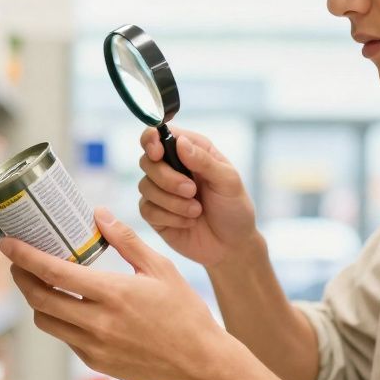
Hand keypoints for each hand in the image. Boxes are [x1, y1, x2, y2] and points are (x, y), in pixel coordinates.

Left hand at [1, 208, 236, 379]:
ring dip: (36, 300)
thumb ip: (126, 240)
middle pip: (38, 299)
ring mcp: (94, 346)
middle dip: (21, 277)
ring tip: (40, 282)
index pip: (52, 272)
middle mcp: (97, 323)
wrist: (200, 364)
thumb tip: (99, 214)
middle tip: (18, 261)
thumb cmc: (186, 315)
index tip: (8, 244)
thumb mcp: (161, 269)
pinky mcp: (96, 362)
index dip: (24, 256)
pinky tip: (69, 305)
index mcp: (112, 294)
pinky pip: (65, 337)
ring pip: (46, 321)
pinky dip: (59, 318)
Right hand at [138, 127, 255, 267]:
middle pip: (147, 161)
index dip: (151, 140)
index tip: (157, 153)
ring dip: (172, 201)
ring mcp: (161, 191)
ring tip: (196, 211)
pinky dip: (169, 217)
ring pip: (145, 186)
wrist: (232, 246)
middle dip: (167, 178)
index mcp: (191, 151)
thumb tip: (180, 142)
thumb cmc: (234, 208)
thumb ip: (204, 160)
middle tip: (192, 191)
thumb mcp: (228, 181)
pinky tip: (188, 222)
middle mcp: (172, 167)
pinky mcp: (155, 213)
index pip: (159, 134)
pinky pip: (147, 209)